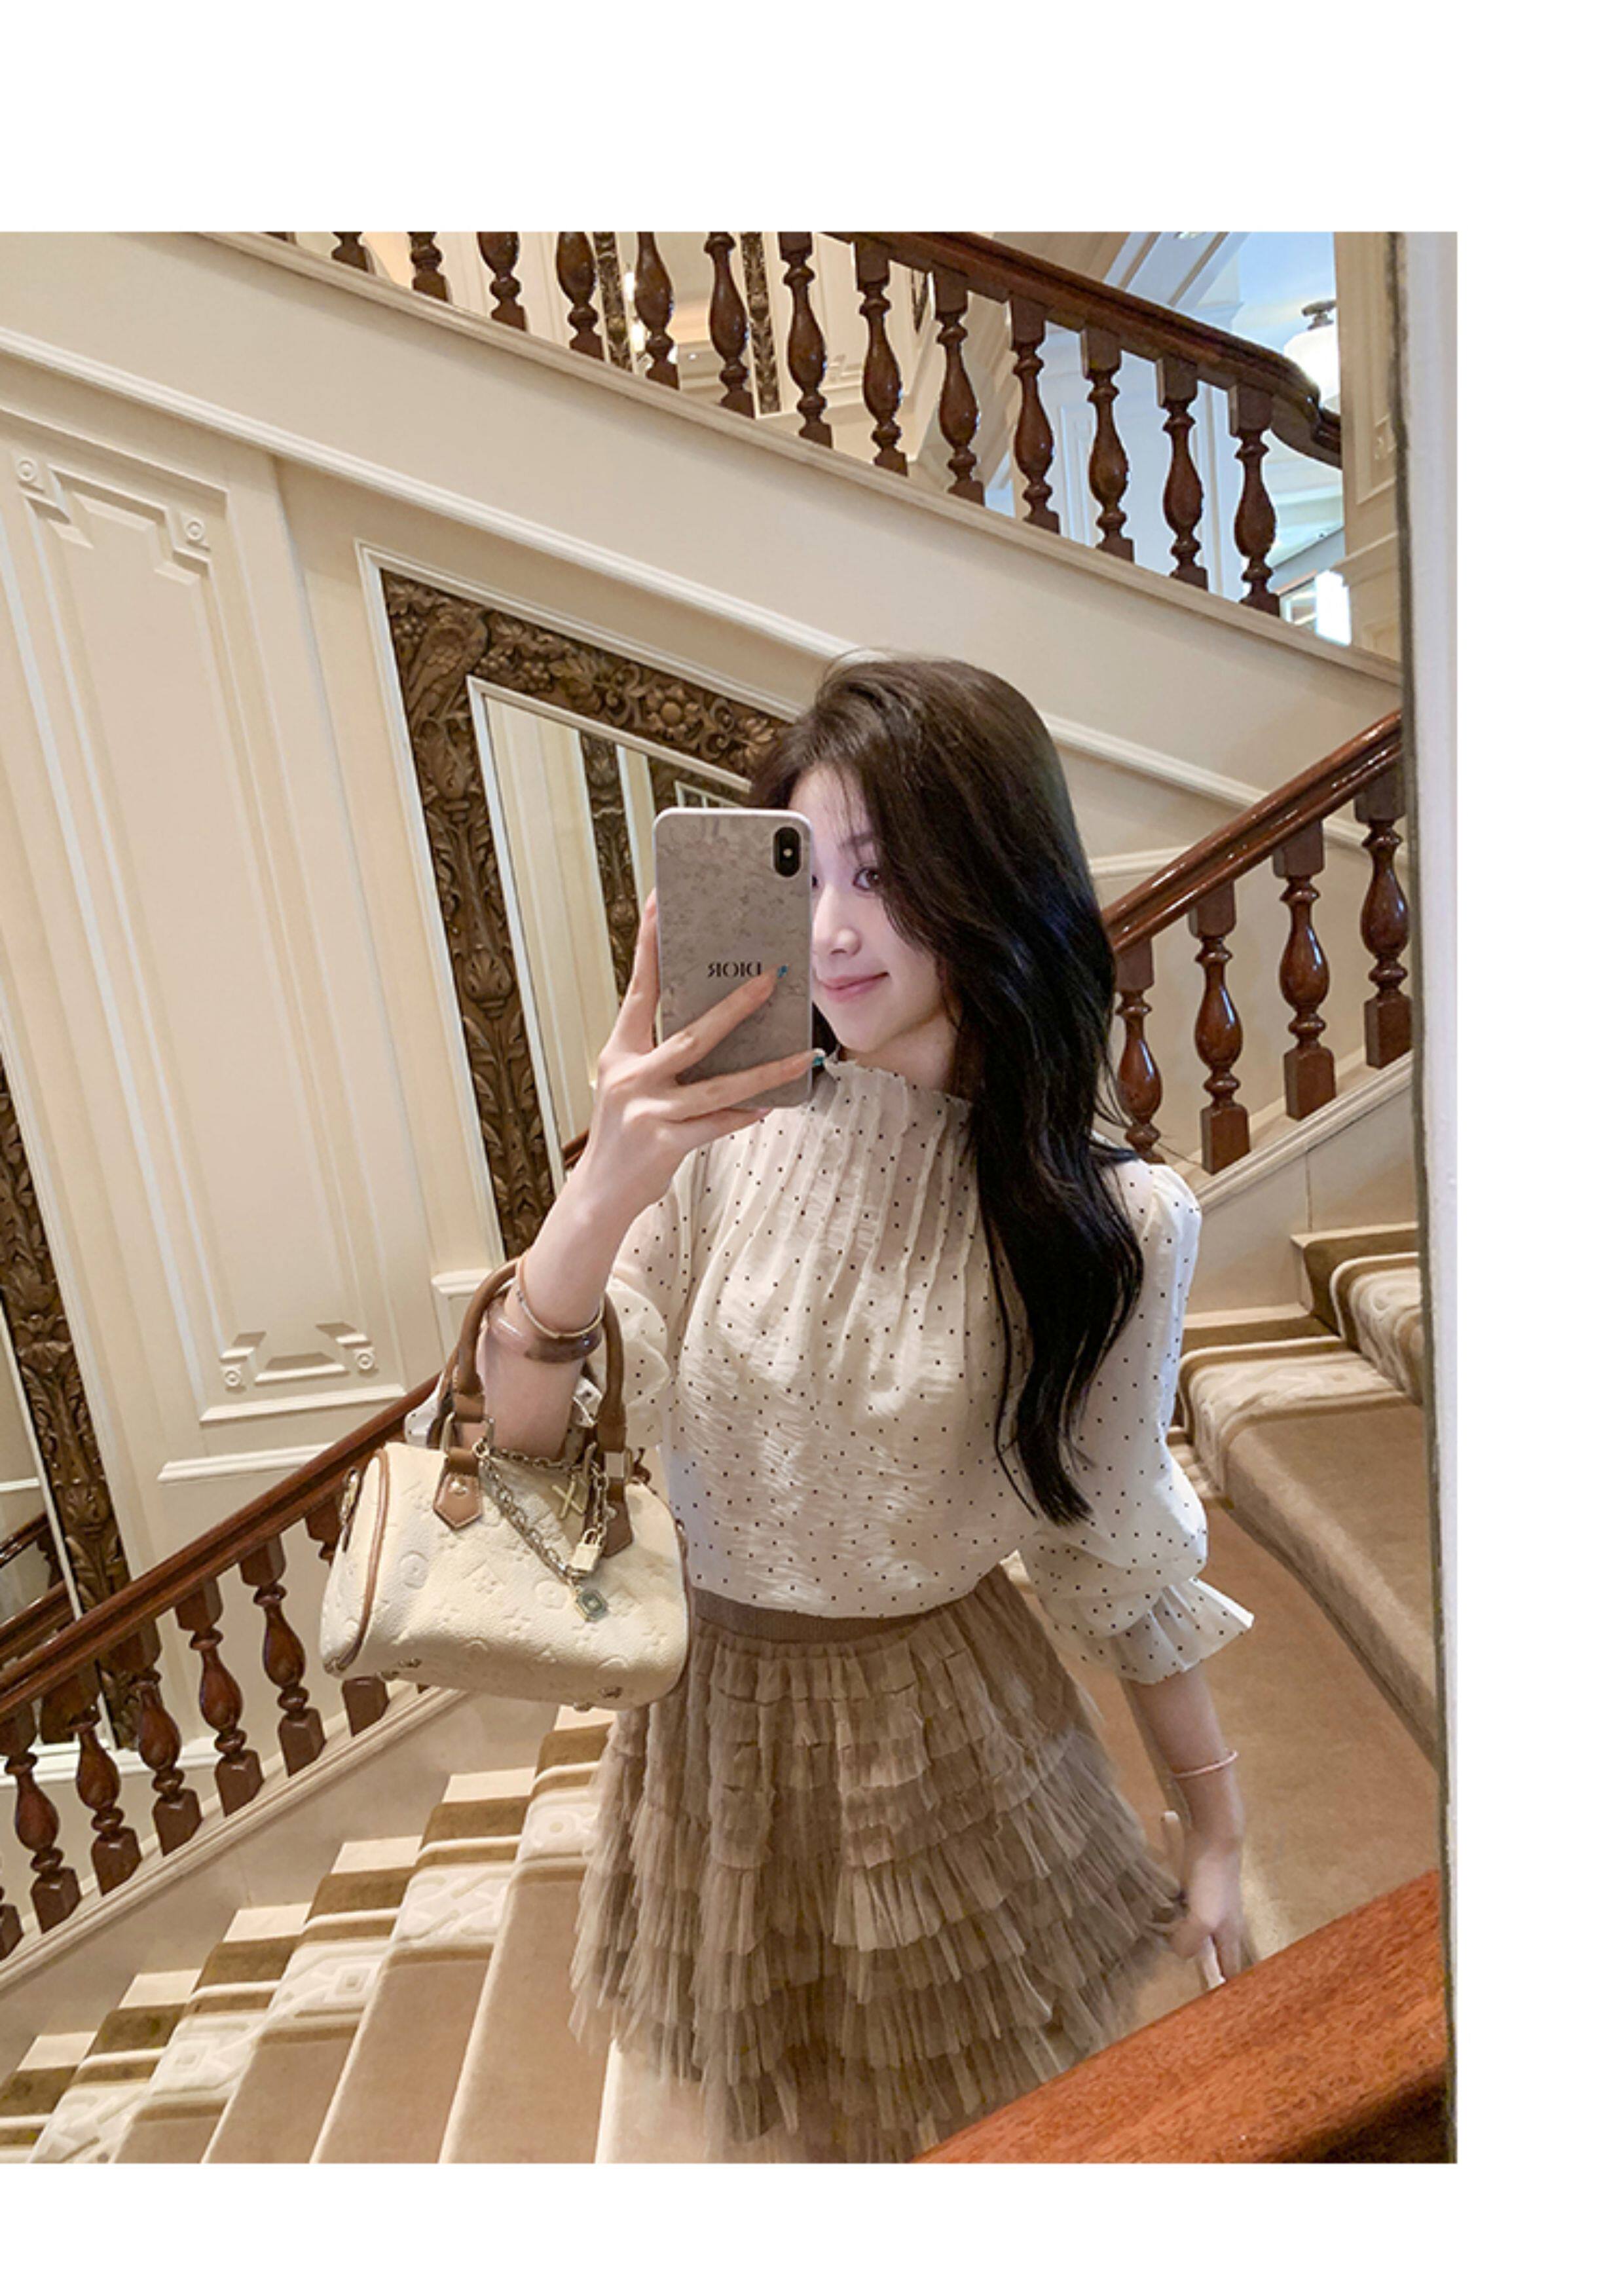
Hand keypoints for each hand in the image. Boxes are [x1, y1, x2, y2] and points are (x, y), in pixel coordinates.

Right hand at [579, 888, 815, 1224]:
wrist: (598, 1195)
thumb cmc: (623, 1134)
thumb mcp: (630, 1085)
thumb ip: (662, 1055)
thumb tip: (717, 1025)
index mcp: (619, 1050)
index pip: (639, 987)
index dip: (650, 943)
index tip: (661, 901)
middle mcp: (630, 1075)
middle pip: (692, 1033)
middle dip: (736, 1006)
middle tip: (772, 978)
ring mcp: (647, 1109)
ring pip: (719, 1084)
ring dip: (767, 1070)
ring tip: (803, 1054)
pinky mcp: (665, 1141)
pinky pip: (718, 1123)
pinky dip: (745, 1114)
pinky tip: (770, 1106)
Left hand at [1160, 1828, 1247, 1982]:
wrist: (1214, 1836)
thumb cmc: (1213, 1880)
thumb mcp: (1202, 1919)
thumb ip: (1191, 1943)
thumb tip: (1179, 1952)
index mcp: (1231, 1936)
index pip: (1230, 1974)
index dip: (1222, 1989)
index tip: (1212, 2007)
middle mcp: (1225, 1924)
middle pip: (1214, 1953)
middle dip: (1201, 1962)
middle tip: (1186, 1970)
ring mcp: (1214, 1905)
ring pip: (1199, 1931)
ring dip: (1184, 1936)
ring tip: (1168, 1937)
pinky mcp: (1202, 1889)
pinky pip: (1189, 1909)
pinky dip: (1178, 1914)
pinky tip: (1165, 1911)